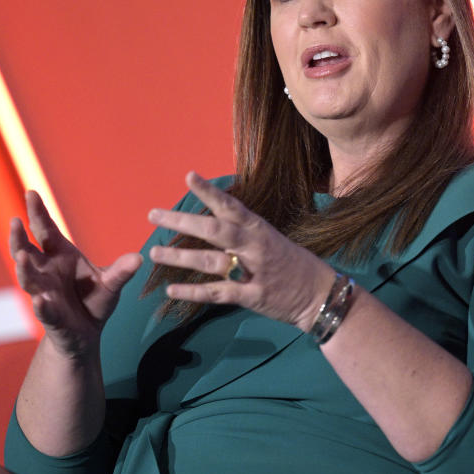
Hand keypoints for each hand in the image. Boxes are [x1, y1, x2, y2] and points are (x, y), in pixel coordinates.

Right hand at [11, 191, 141, 357]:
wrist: (87, 334)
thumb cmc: (94, 300)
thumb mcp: (111, 283)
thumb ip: (121, 271)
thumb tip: (139, 258)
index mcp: (60, 255)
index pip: (45, 230)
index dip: (37, 212)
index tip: (31, 192)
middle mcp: (47, 271)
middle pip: (27, 250)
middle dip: (19, 236)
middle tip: (15, 221)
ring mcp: (45, 293)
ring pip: (29, 279)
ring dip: (24, 268)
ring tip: (21, 256)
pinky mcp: (50, 316)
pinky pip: (44, 310)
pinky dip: (42, 305)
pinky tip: (41, 301)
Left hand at [147, 172, 333, 330]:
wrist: (320, 294)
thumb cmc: (290, 263)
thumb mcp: (269, 239)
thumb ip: (241, 230)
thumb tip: (212, 216)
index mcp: (258, 228)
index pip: (230, 205)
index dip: (209, 191)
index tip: (188, 176)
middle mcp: (254, 246)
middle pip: (214, 230)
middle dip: (182, 222)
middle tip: (153, 215)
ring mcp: (253, 271)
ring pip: (211, 261)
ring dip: (180, 257)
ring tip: (154, 253)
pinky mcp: (252, 297)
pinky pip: (218, 293)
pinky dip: (193, 292)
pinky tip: (171, 290)